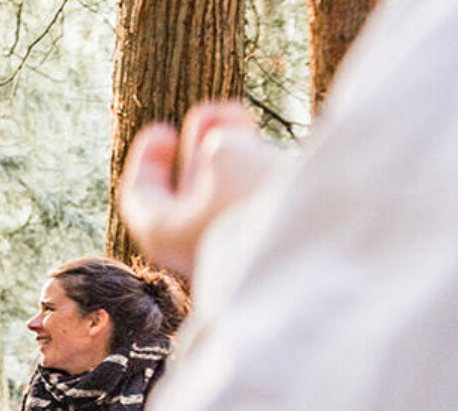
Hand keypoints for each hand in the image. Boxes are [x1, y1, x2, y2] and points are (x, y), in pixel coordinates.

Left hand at [119, 100, 284, 275]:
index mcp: (162, 234)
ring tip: (240, 114)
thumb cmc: (255, 201)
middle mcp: (195, 249)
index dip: (148, 159)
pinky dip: (257, 174)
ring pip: (228, 195)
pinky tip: (267, 145)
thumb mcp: (227, 153)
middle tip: (212, 110)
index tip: (164, 130)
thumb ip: (219, 142)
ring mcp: (236, 252)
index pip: (141, 197)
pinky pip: (257, 207)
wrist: (316, 253)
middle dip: (201, 145)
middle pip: (190, 191)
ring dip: (233, 152)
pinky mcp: (273, 248)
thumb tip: (229, 151)